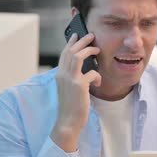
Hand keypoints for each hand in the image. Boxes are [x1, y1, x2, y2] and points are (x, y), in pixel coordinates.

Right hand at [51, 33, 100, 151]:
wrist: (68, 122)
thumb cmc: (71, 107)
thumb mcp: (70, 89)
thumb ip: (73, 78)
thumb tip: (85, 70)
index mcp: (59, 75)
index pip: (64, 54)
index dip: (70, 43)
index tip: (76, 35)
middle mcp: (62, 74)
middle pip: (70, 51)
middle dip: (81, 41)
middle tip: (91, 35)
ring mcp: (70, 79)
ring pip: (78, 56)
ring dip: (89, 50)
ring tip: (97, 49)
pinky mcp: (79, 85)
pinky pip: (91, 73)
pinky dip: (97, 76)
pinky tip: (98, 84)